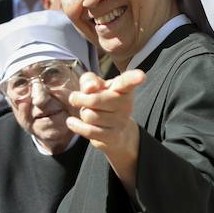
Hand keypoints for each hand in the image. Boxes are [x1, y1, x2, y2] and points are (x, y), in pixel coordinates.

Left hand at [66, 70, 145, 191]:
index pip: (128, 82)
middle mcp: (126, 104)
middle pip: (94, 100)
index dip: (134, 78)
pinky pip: (89, 131)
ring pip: (89, 116)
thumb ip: (89, 80)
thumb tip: (90, 88)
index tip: (140, 76)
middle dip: (80, 99)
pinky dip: (76, 126)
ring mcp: (121, 121)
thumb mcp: (95, 86)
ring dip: (82, 114)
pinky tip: (72, 122)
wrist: (116, 131)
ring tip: (88, 113)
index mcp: (123, 88)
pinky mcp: (113, 136)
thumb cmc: (102, 102)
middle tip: (77, 98)